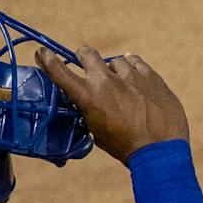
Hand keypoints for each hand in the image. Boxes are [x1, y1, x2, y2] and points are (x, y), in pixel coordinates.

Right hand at [34, 45, 190, 164]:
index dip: (47, 59)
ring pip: (115, 61)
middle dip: (84, 56)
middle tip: (86, 62)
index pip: (59, 71)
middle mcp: (106, 80)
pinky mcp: (150, 75)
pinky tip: (135, 76)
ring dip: (114, 70)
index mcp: (88, 96)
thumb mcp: (98, 131)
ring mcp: (130, 75)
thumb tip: (90, 102)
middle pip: (87, 53)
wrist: (160, 150)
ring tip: (122, 85)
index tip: (42, 52)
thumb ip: (91, 111)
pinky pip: (136, 62)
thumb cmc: (126, 147)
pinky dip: (132, 68)